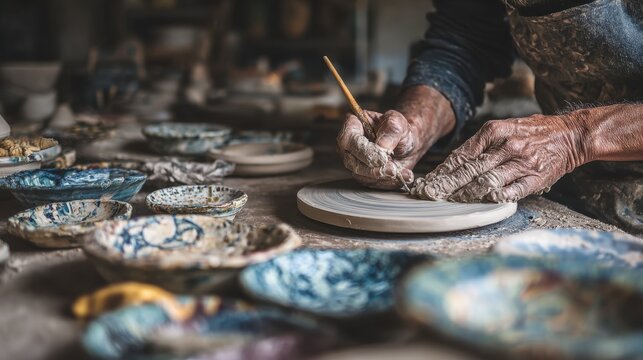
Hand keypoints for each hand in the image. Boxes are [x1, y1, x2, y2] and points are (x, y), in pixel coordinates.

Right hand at [337, 110, 418, 188]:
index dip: (365, 152)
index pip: (350, 141)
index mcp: (352, 126)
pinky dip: (389, 182)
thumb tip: (382, 147)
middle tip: (392, 169)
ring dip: (382, 177)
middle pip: (352, 162)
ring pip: (362, 176)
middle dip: (374, 169)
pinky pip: (372, 183)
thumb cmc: (398, 129)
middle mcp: (349, 146)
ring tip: (400, 172)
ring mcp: (354, 162)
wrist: (406, 143)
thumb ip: (391, 131)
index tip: (383, 158)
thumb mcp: (398, 123)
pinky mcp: (363, 175)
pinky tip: (403, 176)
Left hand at [411, 113, 587, 201]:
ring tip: (451, 201)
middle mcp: (506, 146)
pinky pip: (512, 191)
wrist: (570, 134)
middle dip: (447, 185)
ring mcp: (521, 163)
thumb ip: (480, 145)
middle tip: (430, 195)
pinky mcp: (535, 178)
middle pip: (469, 170)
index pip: (462, 155)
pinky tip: (483, 201)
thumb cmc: (531, 133)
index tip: (428, 182)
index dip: (442, 171)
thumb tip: (453, 165)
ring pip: (487, 181)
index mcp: (495, 131)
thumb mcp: (503, 129)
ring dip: (466, 193)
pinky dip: (496, 197)